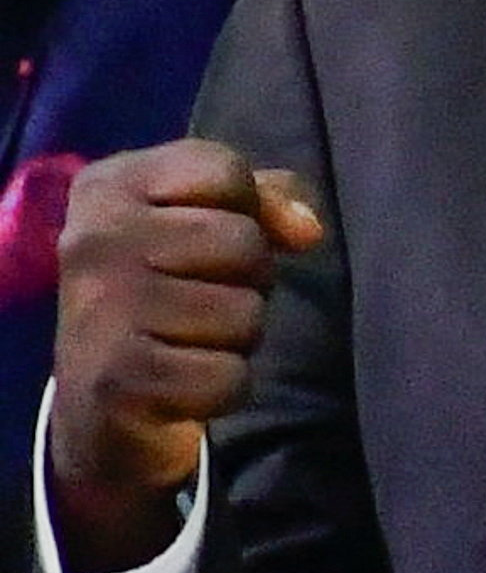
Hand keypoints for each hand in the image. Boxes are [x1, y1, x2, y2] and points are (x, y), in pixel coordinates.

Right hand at [47, 142, 320, 572]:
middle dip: (246, 279)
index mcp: (107, 185)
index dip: (247, 210)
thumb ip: (264, 198)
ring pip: (244, 312)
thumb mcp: (207, 219)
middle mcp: (92, 239)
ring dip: (236, 336)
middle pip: (243, 242)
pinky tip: (181, 383)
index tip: (207, 240)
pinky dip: (222, 388)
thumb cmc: (168, 289)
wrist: (101, 400)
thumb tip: (307, 229)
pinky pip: (229, 376)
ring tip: (187, 340)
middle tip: (201, 299)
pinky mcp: (116, 380)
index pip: (225, 171)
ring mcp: (99, 308)